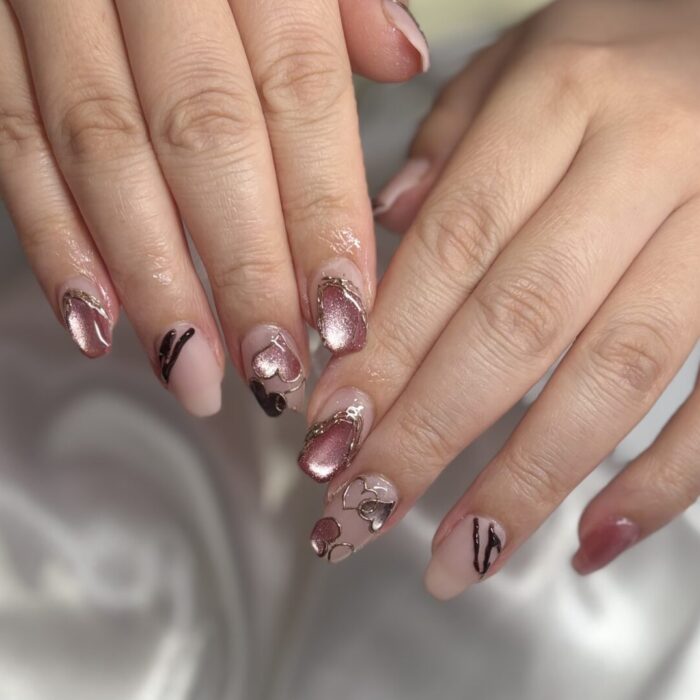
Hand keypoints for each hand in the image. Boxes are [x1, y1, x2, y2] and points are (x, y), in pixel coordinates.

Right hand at [0, 0, 428, 416]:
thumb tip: (400, 60)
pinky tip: (94, 319)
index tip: (345, 312)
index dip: (322, 214)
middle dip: (243, 269)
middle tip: (276, 368)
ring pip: (105, 157)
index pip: (298, 96)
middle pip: (207, 142)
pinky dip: (50, 239)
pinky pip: (10, 142)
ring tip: (195, 371)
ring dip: (153, 280)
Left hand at [301, 0, 699, 597]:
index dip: (386, 354)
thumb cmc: (635, 53)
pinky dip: (662, 481)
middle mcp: (649, 153)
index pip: (449, 249)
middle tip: (360, 514)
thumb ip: (455, 137)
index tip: (329, 435)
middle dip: (429, 433)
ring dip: (525, 479)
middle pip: (516, 323)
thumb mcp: (534, 57)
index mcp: (566, 92)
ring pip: (614, 374)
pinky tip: (589, 540)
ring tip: (458, 557)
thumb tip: (387, 226)